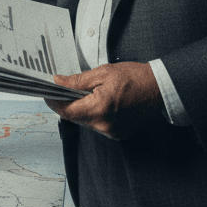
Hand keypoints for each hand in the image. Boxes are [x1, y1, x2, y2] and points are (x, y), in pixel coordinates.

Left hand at [45, 61, 161, 139]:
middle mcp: (104, 126)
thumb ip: (77, 81)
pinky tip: (98, 101)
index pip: (66, 110)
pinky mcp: (117, 134)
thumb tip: (58, 83)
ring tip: (85, 92)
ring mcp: (111, 132)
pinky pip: (96, 124)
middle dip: (67, 103)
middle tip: (63, 88)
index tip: (47, 92)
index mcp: (99, 109)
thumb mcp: (102, 73)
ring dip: (80, 108)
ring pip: (84, 121)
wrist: (159, 88)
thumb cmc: (134, 78)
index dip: (54, 101)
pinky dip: (93, 113)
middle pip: (74, 117)